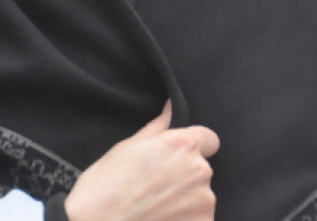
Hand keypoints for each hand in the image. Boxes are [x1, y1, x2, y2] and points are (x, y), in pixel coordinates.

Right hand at [64, 101, 218, 220]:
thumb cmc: (107, 186)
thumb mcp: (128, 147)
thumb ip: (158, 128)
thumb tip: (170, 107)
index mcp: (183, 145)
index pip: (209, 139)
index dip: (194, 146)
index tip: (178, 157)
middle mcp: (199, 171)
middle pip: (202, 169)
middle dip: (185, 174)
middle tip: (156, 185)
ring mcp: (204, 202)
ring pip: (201, 196)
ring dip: (186, 200)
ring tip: (156, 205)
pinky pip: (199, 218)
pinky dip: (185, 219)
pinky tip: (162, 219)